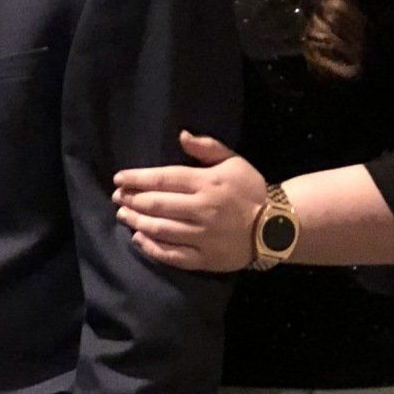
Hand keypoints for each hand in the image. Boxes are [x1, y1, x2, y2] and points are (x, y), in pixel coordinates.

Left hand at [112, 131, 267, 272]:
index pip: (164, 179)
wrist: (277, 227)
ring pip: (161, 229)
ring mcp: (203, 236)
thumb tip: (181, 135)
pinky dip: (153, 248)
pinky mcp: (205, 258)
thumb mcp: (234, 161)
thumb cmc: (250, 190)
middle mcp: (203, 209)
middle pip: (158, 204)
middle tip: (117, 197)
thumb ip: (207, 148)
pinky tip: (139, 239)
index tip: (119, 178)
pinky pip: (173, 254)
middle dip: (132, 200)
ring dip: (137, 222)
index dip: (138, 179)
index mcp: (208, 183)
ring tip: (123, 215)